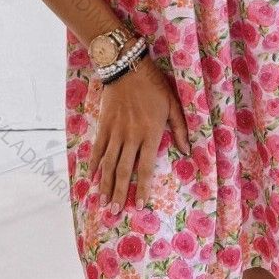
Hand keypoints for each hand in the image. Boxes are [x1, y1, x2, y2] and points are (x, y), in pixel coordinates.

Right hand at [87, 52, 190, 213]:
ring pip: (108, 163)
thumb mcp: (173, 105)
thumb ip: (180, 130)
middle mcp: (131, 137)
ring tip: (102, 202)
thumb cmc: (155, 85)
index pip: (145, 168)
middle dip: (118, 193)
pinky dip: (93, 164)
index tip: (140, 205)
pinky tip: (90, 178)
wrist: (128, 66)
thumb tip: (187, 152)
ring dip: (104, 184)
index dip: (142, 188)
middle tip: (114, 212)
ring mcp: (115, 132)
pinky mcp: (103, 125)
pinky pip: (97, 148)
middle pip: (123, 171)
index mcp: (150, 134)